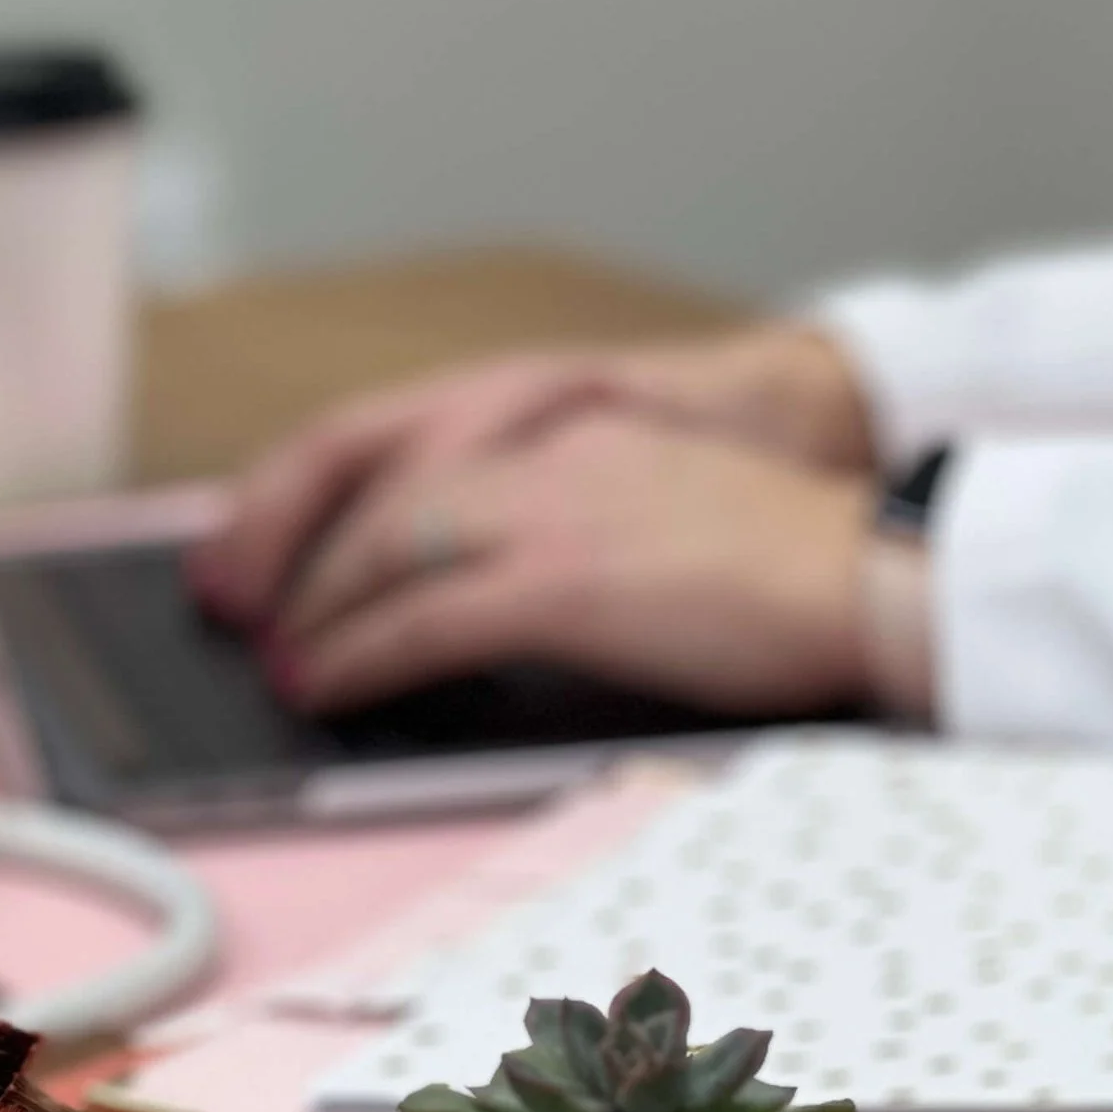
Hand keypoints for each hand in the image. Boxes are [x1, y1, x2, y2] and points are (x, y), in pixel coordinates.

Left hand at [256, 405, 880, 717]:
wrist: (874, 571)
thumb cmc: (785, 568)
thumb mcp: (656, 510)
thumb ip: (568, 522)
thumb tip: (481, 588)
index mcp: (572, 428)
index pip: (404, 440)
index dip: (317, 489)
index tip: (263, 535)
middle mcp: (549, 449)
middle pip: (376, 483)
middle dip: (291, 547)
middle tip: (238, 604)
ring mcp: (554, 510)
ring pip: (386, 545)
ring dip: (317, 606)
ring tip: (281, 657)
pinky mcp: (566, 581)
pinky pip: (422, 618)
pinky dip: (359, 653)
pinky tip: (326, 682)